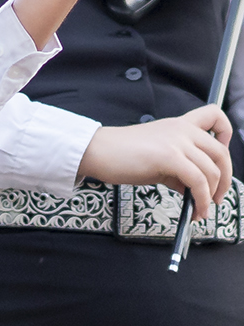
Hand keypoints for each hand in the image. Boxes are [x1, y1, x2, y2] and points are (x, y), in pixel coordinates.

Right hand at [77, 105, 232, 219]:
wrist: (99, 151)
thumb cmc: (122, 153)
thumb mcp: (157, 156)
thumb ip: (179, 167)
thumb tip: (195, 190)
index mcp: (178, 124)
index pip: (214, 116)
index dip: (226, 134)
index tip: (221, 157)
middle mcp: (181, 129)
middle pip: (221, 152)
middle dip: (225, 179)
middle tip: (216, 196)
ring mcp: (176, 142)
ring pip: (212, 171)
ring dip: (211, 195)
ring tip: (201, 208)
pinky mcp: (169, 157)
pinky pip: (198, 182)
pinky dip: (201, 200)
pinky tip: (194, 209)